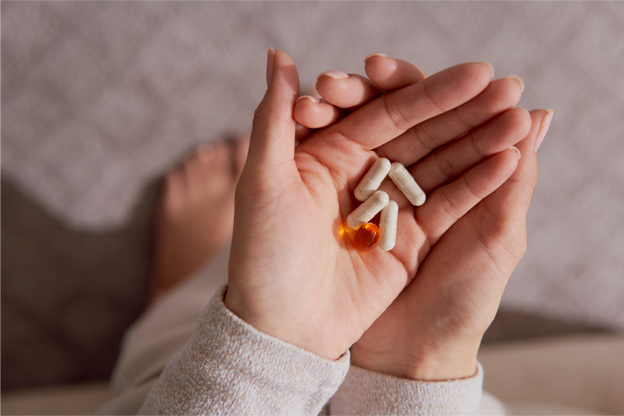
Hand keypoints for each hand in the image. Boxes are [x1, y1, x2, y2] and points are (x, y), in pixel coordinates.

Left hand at [226, 49, 518, 359]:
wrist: (281, 327)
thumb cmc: (261, 254)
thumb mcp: (263, 183)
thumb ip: (275, 118)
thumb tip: (278, 54)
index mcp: (331, 152)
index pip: (389, 112)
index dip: (432, 92)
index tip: (474, 72)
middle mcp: (363, 174)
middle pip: (423, 135)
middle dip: (466, 112)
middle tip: (510, 87)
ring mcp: (388, 207)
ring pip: (441, 167)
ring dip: (481, 143)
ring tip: (521, 119)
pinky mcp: (408, 240)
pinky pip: (446, 207)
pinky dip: (476, 186)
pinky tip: (509, 160)